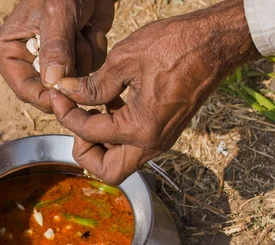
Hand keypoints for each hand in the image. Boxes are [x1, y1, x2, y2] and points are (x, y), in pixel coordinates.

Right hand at [0, 0, 114, 112]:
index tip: (70, 93)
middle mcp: (24, 63)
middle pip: (49, 93)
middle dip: (70, 71)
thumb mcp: (57, 14)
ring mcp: (49, 65)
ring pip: (72, 84)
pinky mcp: (71, 62)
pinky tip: (89, 30)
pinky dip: (94, 52)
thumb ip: (55, 48)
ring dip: (85, 57)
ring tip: (81, 28)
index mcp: (5, 54)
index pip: (25, 90)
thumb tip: (52, 82)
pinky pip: (88, 74)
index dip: (48, 97)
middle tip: (78, 40)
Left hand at [50, 0, 259, 183]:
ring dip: (100, 144)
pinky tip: (110, 103)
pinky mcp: (164, 131)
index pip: (89, 134)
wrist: (216, 43)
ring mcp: (161, 139)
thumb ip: (92, 85)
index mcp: (141, 129)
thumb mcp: (124, 60)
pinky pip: (132, 145)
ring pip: (121, 161)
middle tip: (76, 120)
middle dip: (85, 151)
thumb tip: (67, 93)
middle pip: (107, 171)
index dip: (66, 114)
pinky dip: (115, 133)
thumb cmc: (176, 46)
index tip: (58, 96)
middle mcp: (152, 143)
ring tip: (90, 110)